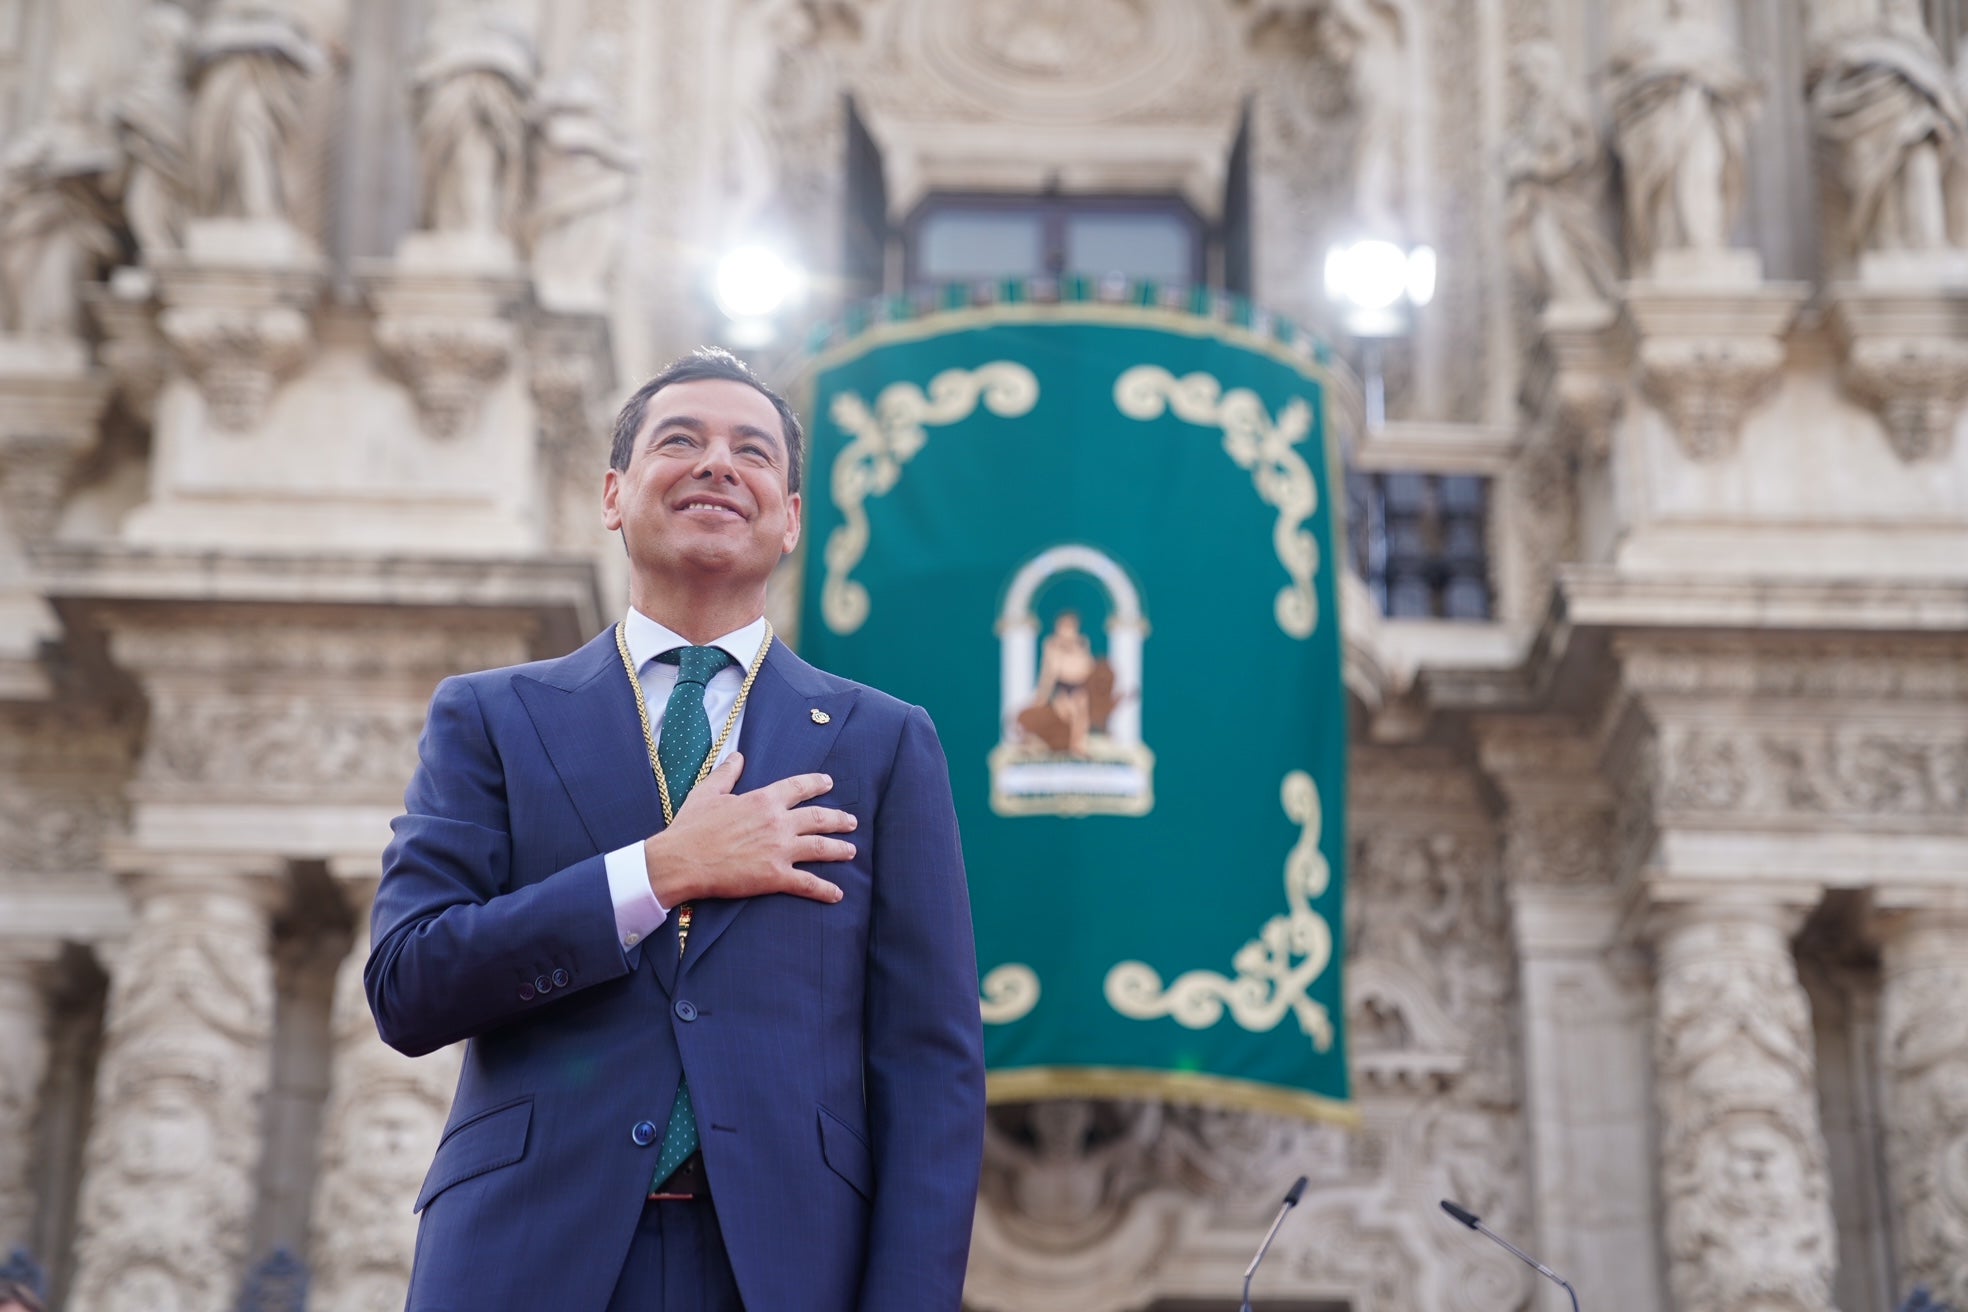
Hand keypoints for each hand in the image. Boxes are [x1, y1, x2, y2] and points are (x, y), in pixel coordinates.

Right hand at [642, 752, 854, 907]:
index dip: (816, 784)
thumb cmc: (691, 827)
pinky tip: (837, 894)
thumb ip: (727, 773)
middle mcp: (777, 822)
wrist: (681, 860)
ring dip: (839, 849)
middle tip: (851, 821)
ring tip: (851, 850)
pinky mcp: (776, 876)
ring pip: (820, 847)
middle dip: (839, 819)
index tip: (829, 783)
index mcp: (763, 799)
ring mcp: (780, 849)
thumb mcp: (708, 792)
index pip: (798, 787)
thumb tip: (738, 756)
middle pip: (819, 818)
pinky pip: (808, 883)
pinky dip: (825, 889)